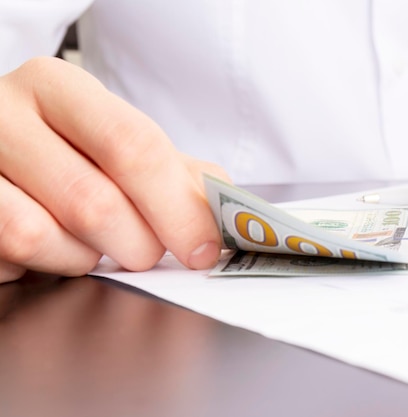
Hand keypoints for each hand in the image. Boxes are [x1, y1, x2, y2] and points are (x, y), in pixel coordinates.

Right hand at [0, 57, 227, 282]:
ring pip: (41, 237)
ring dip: (86, 258)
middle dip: (139, 245)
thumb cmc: (69, 148)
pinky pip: (7, 258)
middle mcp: (3, 115)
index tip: (202, 247)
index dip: (177, 208)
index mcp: (57, 87)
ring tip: (93, 242)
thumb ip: (176, 173)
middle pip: (93, 201)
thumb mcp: (120, 142)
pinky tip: (54, 247)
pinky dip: (44, 266)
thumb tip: (224, 214)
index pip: (132, 146)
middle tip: (148, 251)